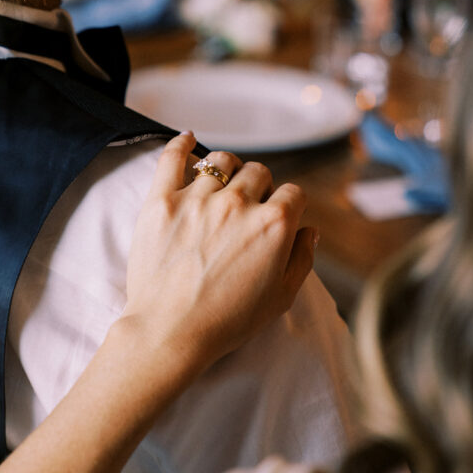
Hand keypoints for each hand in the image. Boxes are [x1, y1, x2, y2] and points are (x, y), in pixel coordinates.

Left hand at [120, 132, 317, 374]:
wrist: (170, 333)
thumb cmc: (227, 322)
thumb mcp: (281, 298)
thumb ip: (302, 259)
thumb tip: (309, 230)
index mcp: (275, 224)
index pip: (293, 193)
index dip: (289, 205)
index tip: (278, 215)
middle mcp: (240, 203)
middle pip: (258, 172)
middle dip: (259, 187)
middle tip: (247, 208)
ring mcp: (199, 198)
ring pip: (222, 161)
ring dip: (228, 170)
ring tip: (221, 184)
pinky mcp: (162, 200)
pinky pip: (173, 157)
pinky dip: (182, 143)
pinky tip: (188, 139)